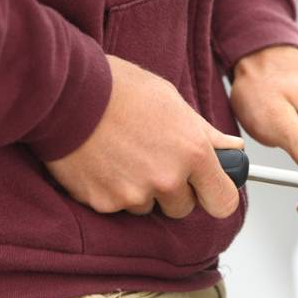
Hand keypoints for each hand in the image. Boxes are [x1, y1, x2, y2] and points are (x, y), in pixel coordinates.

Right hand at [46, 55, 242, 217]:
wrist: (65, 92)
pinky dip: (111, 190)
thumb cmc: (119, 88)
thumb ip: (205, 134)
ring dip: (141, 190)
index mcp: (193, 153)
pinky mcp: (103, 203)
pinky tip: (103, 161)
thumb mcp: (172, 102)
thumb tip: (232, 149)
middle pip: (183, 208)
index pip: (224, 202)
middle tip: (153, 159)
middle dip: (174, 191)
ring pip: (148, 207)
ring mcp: (134, 195)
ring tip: (122, 154)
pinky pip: (117, 206)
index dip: (216, 195)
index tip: (209, 188)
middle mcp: (167, 180)